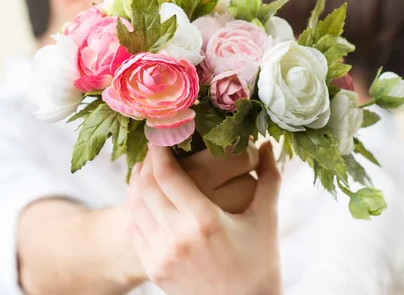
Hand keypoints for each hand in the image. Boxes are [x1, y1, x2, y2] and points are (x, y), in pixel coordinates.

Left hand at [126, 143, 281, 294]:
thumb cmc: (260, 263)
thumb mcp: (266, 219)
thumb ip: (269, 178)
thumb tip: (269, 144)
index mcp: (204, 221)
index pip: (167, 175)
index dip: (159, 150)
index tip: (162, 134)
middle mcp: (177, 238)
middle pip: (146, 186)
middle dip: (148, 161)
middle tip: (156, 147)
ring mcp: (162, 256)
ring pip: (135, 206)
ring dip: (138, 182)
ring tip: (149, 167)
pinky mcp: (155, 269)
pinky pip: (135, 228)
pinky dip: (136, 207)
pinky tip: (146, 196)